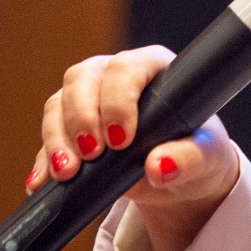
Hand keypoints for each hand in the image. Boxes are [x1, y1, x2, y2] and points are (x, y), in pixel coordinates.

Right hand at [26, 46, 239, 250]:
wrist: (182, 178)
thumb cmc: (200, 154)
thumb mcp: (207, 158)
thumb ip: (189, 159)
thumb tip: (159, 167)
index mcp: (153, 68)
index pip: (126, 68)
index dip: (117, 100)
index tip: (121, 140)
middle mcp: (114, 77)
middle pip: (81, 79)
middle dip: (80, 117)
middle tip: (91, 155)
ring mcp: (89, 100)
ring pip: (58, 105)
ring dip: (57, 140)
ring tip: (68, 173)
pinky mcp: (71, 129)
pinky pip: (48, 138)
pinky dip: (44, 161)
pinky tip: (43, 181)